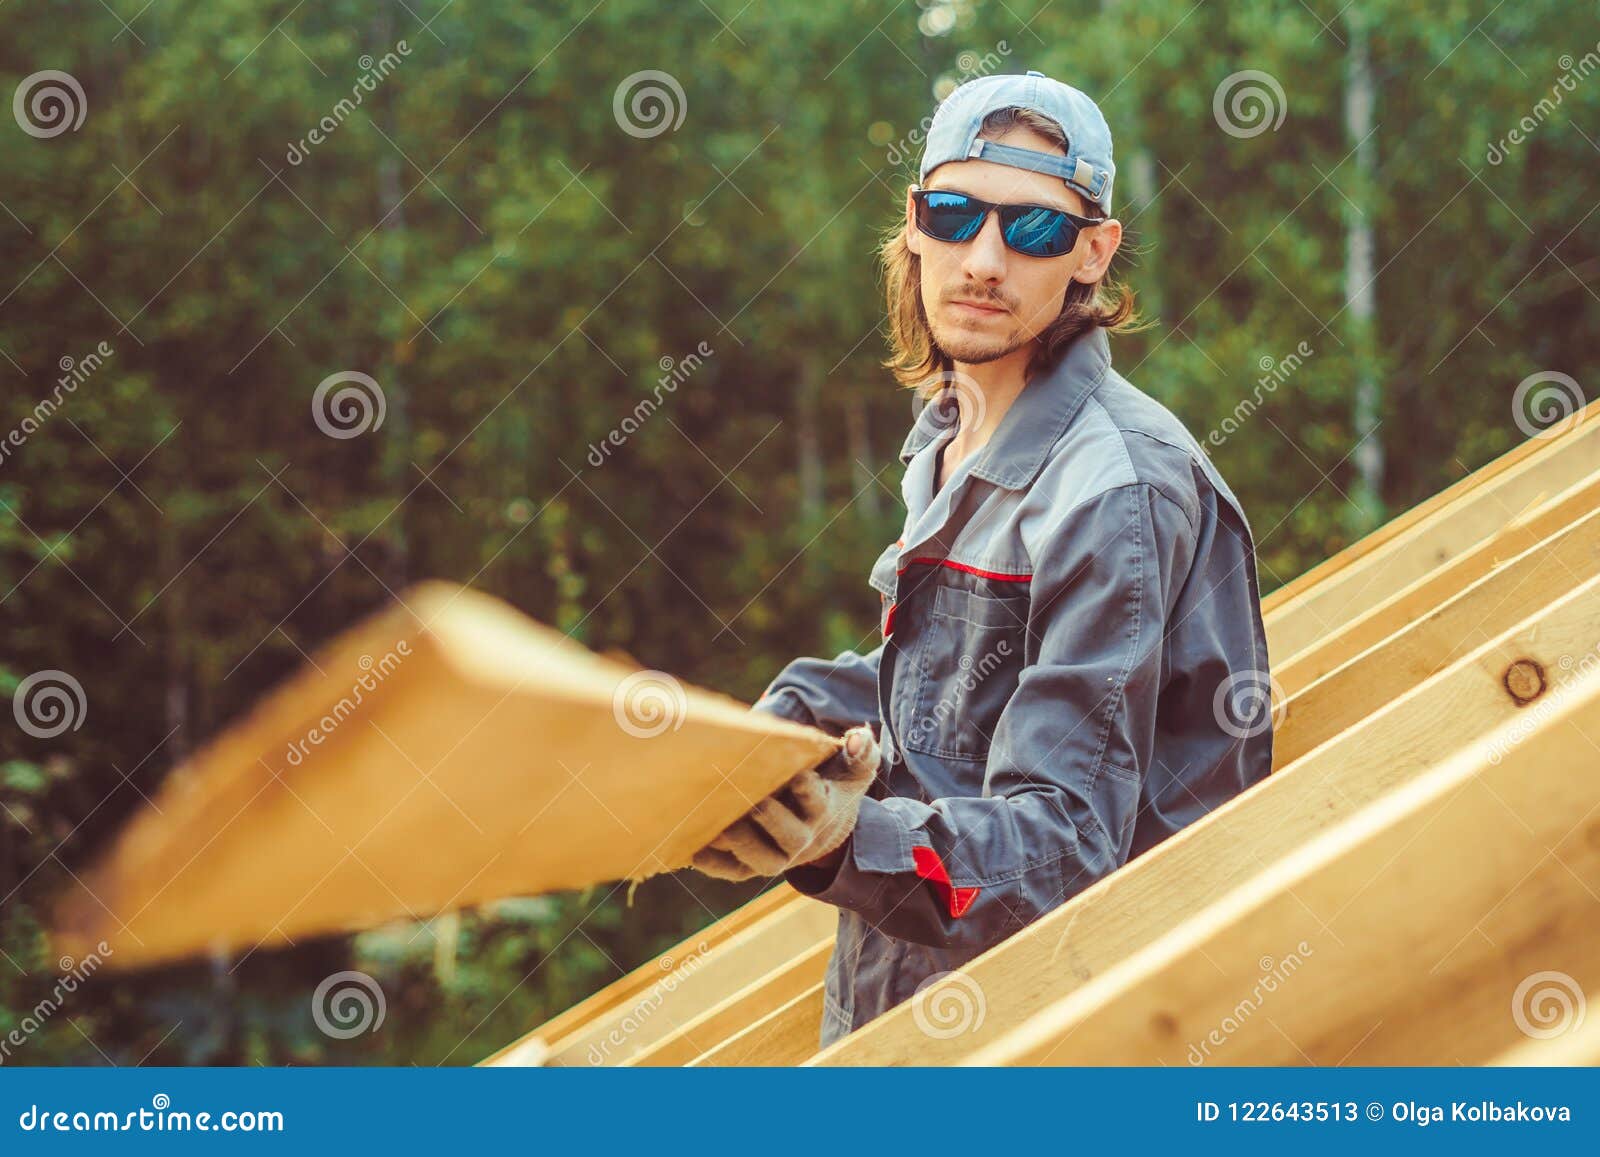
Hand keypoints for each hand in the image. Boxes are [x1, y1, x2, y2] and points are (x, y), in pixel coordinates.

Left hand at [690, 725, 879, 880]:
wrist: (823, 826)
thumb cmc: (832, 786)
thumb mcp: (852, 769)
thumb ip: (860, 752)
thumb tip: (855, 739)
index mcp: (823, 811)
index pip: (818, 804)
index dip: (808, 791)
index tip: (798, 774)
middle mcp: (801, 838)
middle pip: (791, 838)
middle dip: (772, 819)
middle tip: (756, 800)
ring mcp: (777, 855)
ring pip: (763, 861)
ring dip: (743, 845)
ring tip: (724, 825)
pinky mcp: (751, 866)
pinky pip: (734, 872)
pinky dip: (714, 865)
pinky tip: (694, 849)